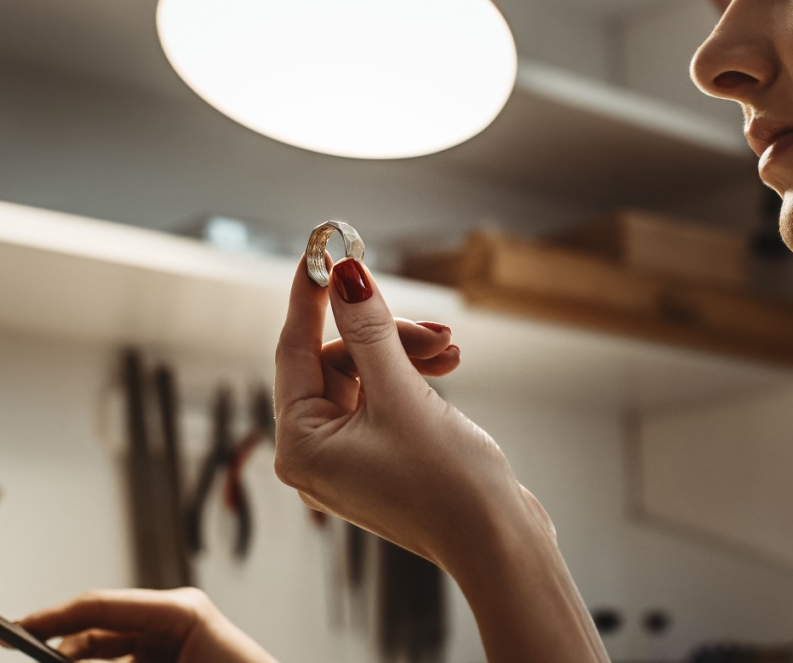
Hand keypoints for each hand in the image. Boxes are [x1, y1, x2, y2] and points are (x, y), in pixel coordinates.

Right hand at [13, 587, 276, 662]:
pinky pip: (122, 661)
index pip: (100, 605)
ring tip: (49, 658)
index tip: (14, 630)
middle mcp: (172, 618)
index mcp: (179, 610)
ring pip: (104, 649)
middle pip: (97, 628)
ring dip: (77, 657)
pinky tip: (70, 662)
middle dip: (58, 645)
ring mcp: (170, 639)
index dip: (52, 617)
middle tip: (19, 650)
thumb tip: (64, 656)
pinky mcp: (167, 659)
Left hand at [273, 255, 539, 570]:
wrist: (499, 542)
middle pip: (337, 363)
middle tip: (436, 331)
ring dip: (407, 355)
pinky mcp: (382, 460)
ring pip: (366, 377)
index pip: (293, 350)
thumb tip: (345, 276)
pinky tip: (448, 369)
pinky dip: (413, 378)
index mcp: (301, 446)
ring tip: (452, 352)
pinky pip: (384, 400)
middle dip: (386, 337)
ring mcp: (349, 460)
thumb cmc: (448, 484)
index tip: (323, 251)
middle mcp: (316, 455)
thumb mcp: (404, 395)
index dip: (311, 297)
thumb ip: (371, 331)